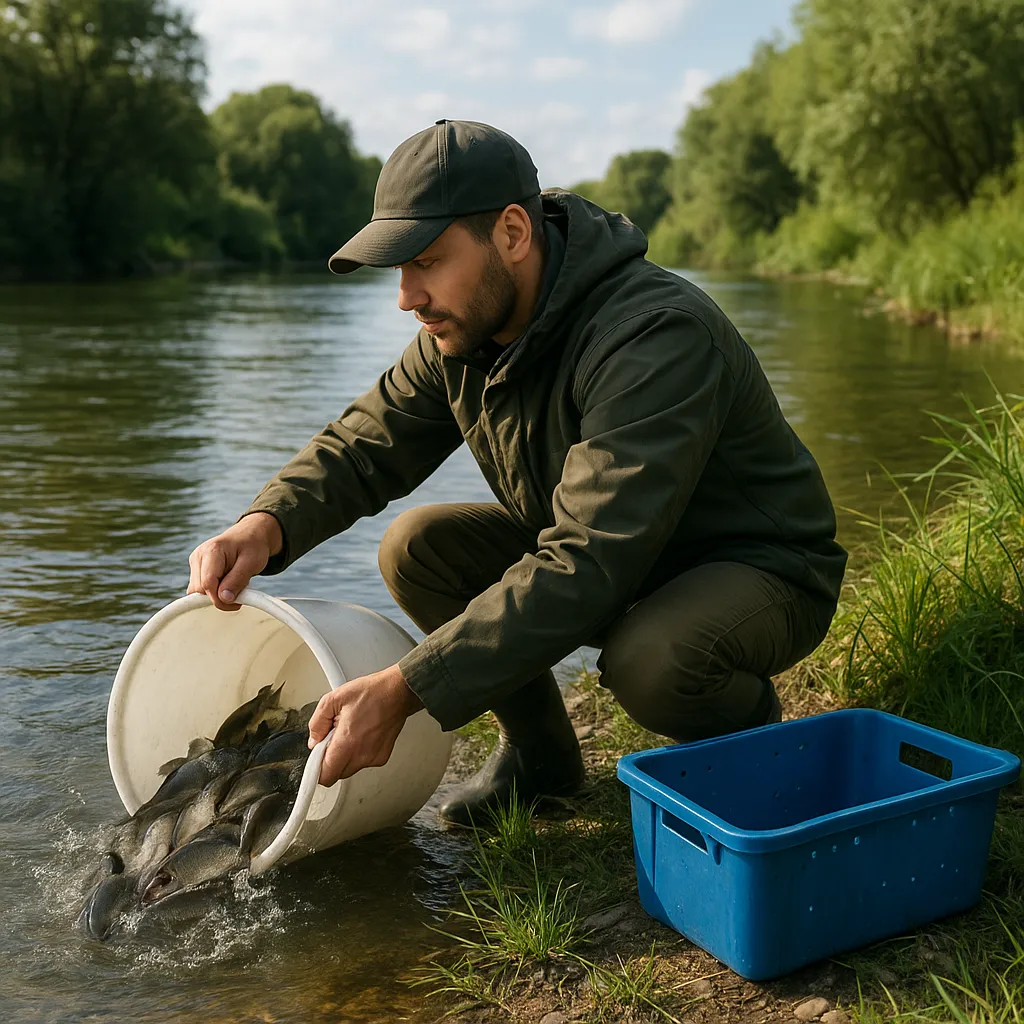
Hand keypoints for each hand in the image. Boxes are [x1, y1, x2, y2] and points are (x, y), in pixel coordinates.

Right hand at [187, 512, 282, 610]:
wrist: (250, 535)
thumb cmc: (253, 546)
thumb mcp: (252, 563)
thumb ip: (237, 580)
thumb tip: (223, 599)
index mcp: (212, 551)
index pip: (208, 584)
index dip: (221, 598)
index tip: (237, 602)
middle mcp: (199, 555)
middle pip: (200, 590)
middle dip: (219, 596)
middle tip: (240, 590)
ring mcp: (195, 561)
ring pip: (197, 591)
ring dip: (216, 594)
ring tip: (233, 583)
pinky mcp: (196, 568)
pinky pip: (200, 588)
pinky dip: (213, 590)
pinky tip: (226, 583)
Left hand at [307, 664, 423, 785]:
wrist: (398, 692)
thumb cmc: (372, 692)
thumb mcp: (334, 699)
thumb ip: (317, 723)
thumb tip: (314, 740)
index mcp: (347, 742)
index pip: (326, 776)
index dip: (317, 769)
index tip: (316, 758)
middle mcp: (362, 755)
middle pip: (336, 774)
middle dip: (330, 759)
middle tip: (334, 737)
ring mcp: (373, 758)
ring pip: (349, 769)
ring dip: (344, 756)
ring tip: (350, 732)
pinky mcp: (382, 757)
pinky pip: (362, 762)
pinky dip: (358, 753)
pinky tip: (362, 734)